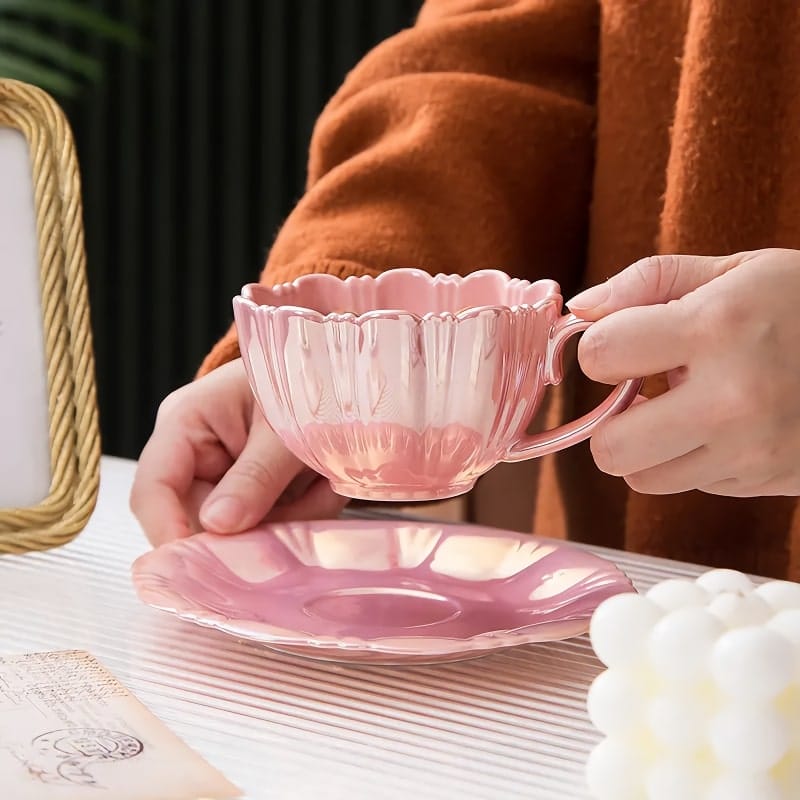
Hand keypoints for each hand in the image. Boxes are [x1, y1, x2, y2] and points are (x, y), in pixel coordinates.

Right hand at [130, 359, 346, 545]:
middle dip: (255, 528)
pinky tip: (323, 484)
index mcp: (185, 422)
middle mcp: (192, 455)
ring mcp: (221, 478)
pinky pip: (268, 527)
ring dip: (289, 519)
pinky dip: (302, 515)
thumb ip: (256, 476)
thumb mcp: (284, 426)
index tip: (202, 570)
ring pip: (240, 533)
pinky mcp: (250, 495)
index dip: (170, 535)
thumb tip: (217, 526)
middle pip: (200, 523)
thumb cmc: (300, 380)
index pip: (153, 490)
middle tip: (305, 505)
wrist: (329, 369)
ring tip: (323, 480)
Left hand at [567, 248, 799, 496]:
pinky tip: (725, 426)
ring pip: (643, 480)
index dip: (600, 348)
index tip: (624, 342)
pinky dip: (692, 459)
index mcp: (719, 327)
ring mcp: (755, 453)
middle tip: (643, 391)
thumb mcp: (735, 268)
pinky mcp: (768, 482)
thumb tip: (579, 312)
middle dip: (612, 420)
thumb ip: (647, 282)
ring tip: (684, 408)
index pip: (600, 356)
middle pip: (611, 450)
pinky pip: (690, 484)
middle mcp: (735, 400)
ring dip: (648, 447)